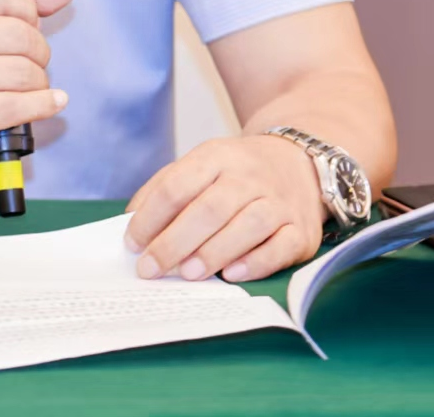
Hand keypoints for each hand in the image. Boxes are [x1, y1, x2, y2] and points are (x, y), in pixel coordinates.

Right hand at [0, 0, 73, 172]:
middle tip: (29, 62)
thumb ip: (13, 0)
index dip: (26, 8)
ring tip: (29, 85)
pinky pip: (17, 106)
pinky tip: (50, 102)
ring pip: (22, 72)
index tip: (25, 24)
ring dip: (39, 81)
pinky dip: (43, 104)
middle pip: (18, 34)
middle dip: (38, 50)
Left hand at [124, 134, 326, 282]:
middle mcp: (249, 177)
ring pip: (246, 226)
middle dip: (175, 242)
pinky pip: (279, 247)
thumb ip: (165, 188)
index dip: (151, 218)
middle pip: (209, 209)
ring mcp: (278, 202)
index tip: (132, 244)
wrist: (300, 163)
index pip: (177, 186)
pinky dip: (255, 263)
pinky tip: (231, 275)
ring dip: (213, 253)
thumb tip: (132, 222)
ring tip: (186, 274)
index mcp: (217, 157)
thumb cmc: (238, 174)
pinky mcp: (301, 230)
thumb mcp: (200, 165)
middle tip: (150, 268)